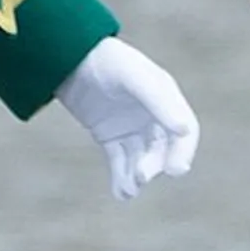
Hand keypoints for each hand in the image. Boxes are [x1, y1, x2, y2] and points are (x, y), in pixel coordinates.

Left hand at [55, 37, 201, 200]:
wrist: (65, 56)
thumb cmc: (105, 60)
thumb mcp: (132, 76)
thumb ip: (157, 100)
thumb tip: (183, 130)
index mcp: (166, 98)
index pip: (184, 131)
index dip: (183, 151)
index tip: (175, 170)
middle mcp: (153, 115)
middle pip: (162, 149)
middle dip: (154, 165)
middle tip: (140, 176)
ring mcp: (131, 127)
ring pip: (141, 158)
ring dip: (137, 175)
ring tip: (129, 189)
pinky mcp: (110, 136)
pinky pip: (120, 161)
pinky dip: (121, 177)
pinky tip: (121, 194)